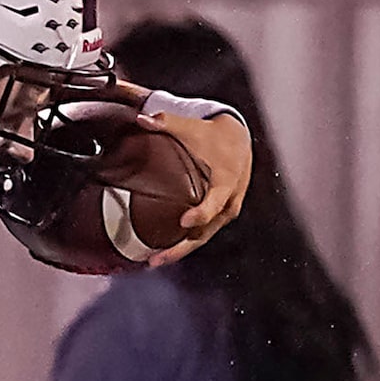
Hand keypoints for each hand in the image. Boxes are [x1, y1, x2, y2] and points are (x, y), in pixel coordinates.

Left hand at [145, 110, 252, 263]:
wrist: (238, 139)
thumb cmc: (214, 134)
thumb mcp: (193, 127)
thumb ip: (167, 122)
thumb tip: (141, 118)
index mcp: (227, 180)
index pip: (215, 202)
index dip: (201, 213)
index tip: (183, 221)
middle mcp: (230, 201)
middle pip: (205, 231)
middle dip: (181, 247)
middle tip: (155, 259)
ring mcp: (225, 211)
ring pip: (203, 237)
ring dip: (179, 251)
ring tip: (153, 262)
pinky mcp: (219, 216)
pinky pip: (202, 234)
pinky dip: (184, 244)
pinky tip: (163, 252)